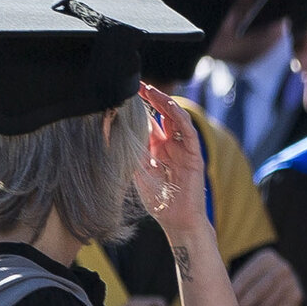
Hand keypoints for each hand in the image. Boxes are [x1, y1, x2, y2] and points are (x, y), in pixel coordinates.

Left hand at [131, 87, 211, 230]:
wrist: (176, 220)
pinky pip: (189, 131)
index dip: (139, 107)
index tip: (126, 93)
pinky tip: (170, 105)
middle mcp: (170, 145)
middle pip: (162, 115)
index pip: (149, 121)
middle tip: (138, 85)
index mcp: (156, 149)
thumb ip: (131, 152)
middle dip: (152, 99)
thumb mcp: (137, 171)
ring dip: (165, 103)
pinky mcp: (194, 155)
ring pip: (176, 119)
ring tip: (152, 90)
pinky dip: (181, 117)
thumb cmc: (157, 200)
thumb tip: (112, 132)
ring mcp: (183, 149)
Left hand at [230, 246, 302, 305]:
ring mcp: (293, 283)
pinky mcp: (297, 298)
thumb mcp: (248, 277)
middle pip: (258, 292)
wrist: (285, 287)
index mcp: (266, 258)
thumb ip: (234, 284)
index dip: (234, 295)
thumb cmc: (254, 284)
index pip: (247, 278)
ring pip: (268, 305)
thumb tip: (213, 302)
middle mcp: (282, 268)